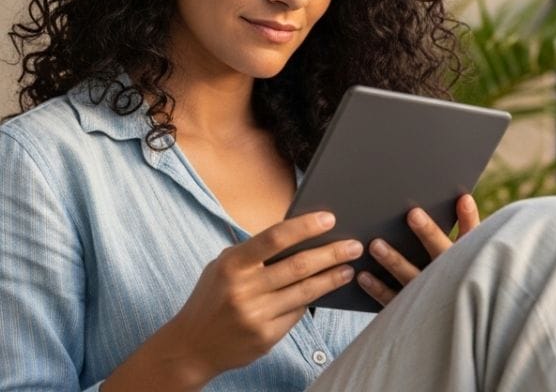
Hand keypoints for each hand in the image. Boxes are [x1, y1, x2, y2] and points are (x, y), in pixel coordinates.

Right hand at [159, 212, 361, 380]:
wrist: (191, 346)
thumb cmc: (213, 298)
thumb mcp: (224, 268)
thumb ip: (254, 254)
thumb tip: (300, 236)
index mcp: (232, 265)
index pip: (274, 238)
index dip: (305, 226)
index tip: (330, 218)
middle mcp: (243, 289)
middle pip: (299, 266)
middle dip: (332, 253)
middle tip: (355, 245)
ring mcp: (255, 315)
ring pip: (306, 291)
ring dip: (332, 278)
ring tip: (349, 267)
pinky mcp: (265, 336)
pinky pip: (298, 313)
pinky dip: (313, 299)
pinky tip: (326, 289)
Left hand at [357, 193, 479, 306]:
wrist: (446, 322)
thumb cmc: (453, 273)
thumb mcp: (466, 251)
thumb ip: (466, 225)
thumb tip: (462, 198)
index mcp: (464, 257)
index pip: (470, 234)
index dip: (468, 217)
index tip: (462, 199)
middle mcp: (450, 275)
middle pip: (440, 251)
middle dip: (428, 233)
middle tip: (413, 214)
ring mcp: (430, 294)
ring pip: (412, 276)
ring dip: (394, 260)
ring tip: (376, 245)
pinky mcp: (411, 309)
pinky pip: (392, 299)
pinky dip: (377, 288)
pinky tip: (363, 275)